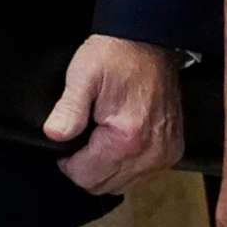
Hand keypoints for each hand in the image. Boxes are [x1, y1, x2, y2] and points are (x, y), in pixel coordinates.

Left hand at [42, 35, 182, 193]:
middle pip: (104, 186)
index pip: (86, 177)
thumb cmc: (115, 55)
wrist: (150, 41)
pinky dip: (126, 165)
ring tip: (101, 137)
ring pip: (122, 185)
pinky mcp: (172, 151)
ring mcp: (165, 154)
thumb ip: (69, 108)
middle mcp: (151, 153)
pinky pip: (141, 175)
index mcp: (127, 139)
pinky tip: (120, 141)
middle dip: (86, 167)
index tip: (69, 138)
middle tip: (83, 137)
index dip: (68, 162)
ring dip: (107, 168)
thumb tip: (54, 135)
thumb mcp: (83, 75)